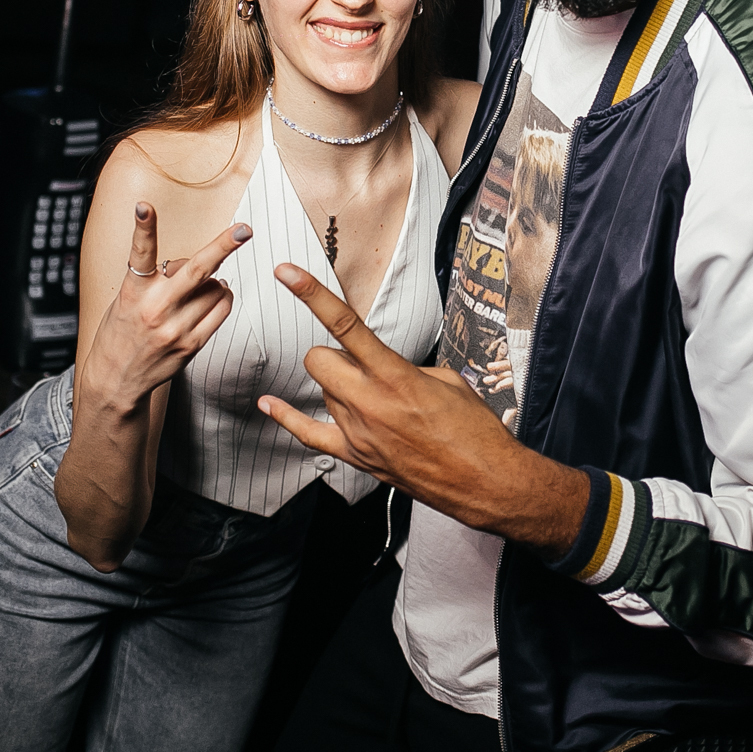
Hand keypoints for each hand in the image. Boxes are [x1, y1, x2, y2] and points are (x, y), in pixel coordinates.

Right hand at [82, 203, 248, 409]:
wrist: (115, 380)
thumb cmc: (120, 333)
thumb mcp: (125, 300)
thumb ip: (155, 280)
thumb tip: (192, 263)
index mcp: (133, 293)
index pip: (139, 254)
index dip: (143, 228)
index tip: (145, 206)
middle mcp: (155, 309)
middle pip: (197, 270)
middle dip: (224, 245)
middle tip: (244, 229)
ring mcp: (176, 328)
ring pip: (215, 289)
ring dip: (216, 281)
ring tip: (203, 285)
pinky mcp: (191, 345)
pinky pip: (221, 311)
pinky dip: (223, 298)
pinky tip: (213, 297)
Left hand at [257, 263, 587, 557]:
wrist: (483, 480)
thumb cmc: (473, 429)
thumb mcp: (446, 379)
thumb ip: (405, 366)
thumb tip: (380, 365)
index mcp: (395, 376)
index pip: (345, 325)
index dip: (312, 294)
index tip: (287, 271)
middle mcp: (369, 403)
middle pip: (318, 360)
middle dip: (334, 354)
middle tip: (361, 364)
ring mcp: (358, 433)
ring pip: (323, 392)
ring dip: (340, 386)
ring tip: (374, 399)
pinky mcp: (356, 457)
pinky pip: (308, 435)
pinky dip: (287, 418)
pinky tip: (268, 404)